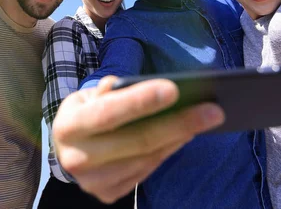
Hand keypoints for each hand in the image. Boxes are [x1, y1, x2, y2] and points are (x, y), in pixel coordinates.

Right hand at [52, 75, 224, 202]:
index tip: (174, 89)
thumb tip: (133, 86)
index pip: (108, 113)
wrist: (67, 150)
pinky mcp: (107, 193)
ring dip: (180, 137)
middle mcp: (77, 158)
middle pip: (138, 141)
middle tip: (213, 110)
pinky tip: (185, 135)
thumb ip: (108, 90)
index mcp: (68, 127)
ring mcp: (93, 182)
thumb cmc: (85, 114)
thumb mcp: (87, 95)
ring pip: (148, 158)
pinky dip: (168, 150)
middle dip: (179, 123)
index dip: (140, 101)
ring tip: (205, 119)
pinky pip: (147, 170)